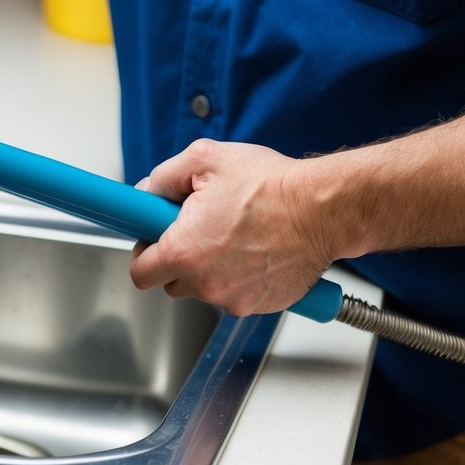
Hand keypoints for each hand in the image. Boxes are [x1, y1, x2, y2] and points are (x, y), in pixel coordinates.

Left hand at [129, 139, 333, 315]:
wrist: (324, 209)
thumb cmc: (272, 186)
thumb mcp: (205, 160)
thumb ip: (163, 177)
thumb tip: (147, 193)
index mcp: (184, 252)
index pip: (140, 273)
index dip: (143, 254)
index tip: (152, 240)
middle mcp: (206, 283)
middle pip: (171, 284)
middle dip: (177, 259)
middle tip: (197, 230)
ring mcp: (234, 299)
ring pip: (205, 289)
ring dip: (209, 268)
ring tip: (233, 234)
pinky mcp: (260, 304)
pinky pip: (236, 295)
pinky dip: (239, 277)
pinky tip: (255, 249)